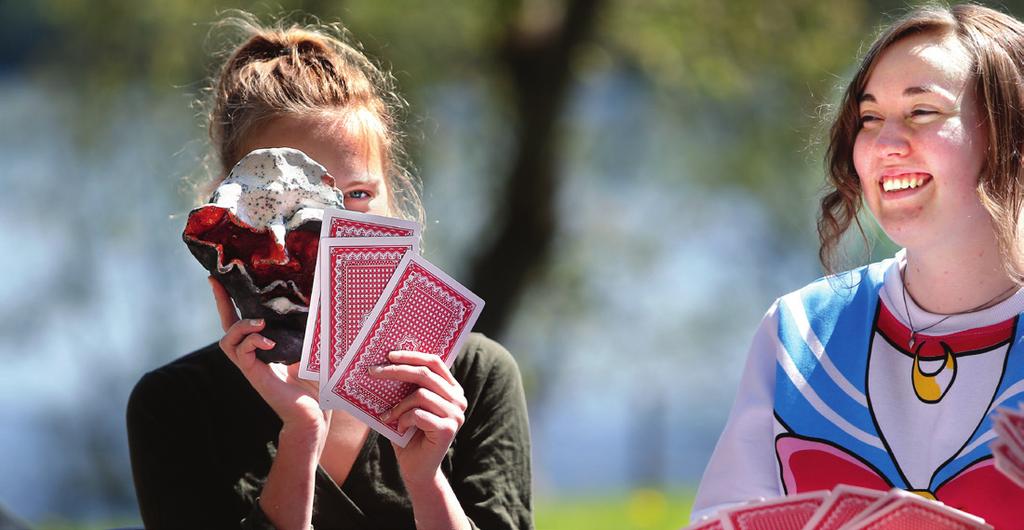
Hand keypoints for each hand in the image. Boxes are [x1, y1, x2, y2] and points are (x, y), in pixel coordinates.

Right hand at [210, 277, 328, 434]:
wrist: (314, 412)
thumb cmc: (316, 381)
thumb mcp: (312, 346)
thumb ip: (306, 327)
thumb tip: (315, 298)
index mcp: (265, 346)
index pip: (243, 319)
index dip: (231, 301)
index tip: (220, 279)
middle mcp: (254, 354)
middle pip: (227, 326)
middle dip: (221, 302)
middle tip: (216, 282)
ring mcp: (252, 366)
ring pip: (227, 340)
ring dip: (240, 326)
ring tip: (259, 323)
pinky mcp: (254, 375)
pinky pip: (242, 354)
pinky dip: (252, 342)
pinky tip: (269, 342)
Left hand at [369, 350, 467, 485]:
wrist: (417, 469)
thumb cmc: (409, 434)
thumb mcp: (407, 405)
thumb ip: (406, 386)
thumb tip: (385, 362)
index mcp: (451, 389)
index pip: (434, 362)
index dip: (411, 356)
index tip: (389, 355)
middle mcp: (458, 399)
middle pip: (425, 374)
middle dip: (396, 371)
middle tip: (372, 372)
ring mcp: (456, 415)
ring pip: (420, 394)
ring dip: (398, 406)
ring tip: (388, 416)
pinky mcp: (448, 429)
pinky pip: (418, 414)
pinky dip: (403, 420)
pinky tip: (399, 429)